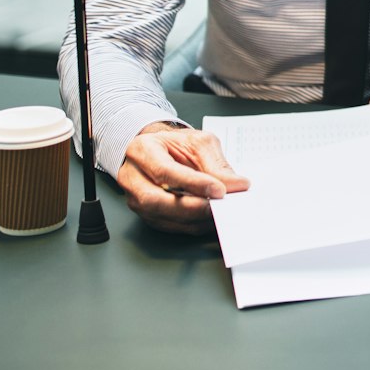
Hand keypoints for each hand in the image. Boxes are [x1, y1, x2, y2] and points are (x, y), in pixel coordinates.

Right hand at [115, 122, 248, 235]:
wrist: (162, 152)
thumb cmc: (176, 145)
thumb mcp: (199, 143)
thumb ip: (216, 164)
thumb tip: (237, 185)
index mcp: (143, 150)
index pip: (164, 170)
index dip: (193, 183)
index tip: (219, 190)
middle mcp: (133, 177)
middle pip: (156, 200)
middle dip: (191, 208)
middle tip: (218, 207)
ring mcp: (135, 199)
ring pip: (162, 217)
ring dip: (194, 219)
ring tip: (219, 214)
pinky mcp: (146, 214)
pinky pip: (169, 226)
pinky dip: (192, 226)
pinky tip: (209, 220)